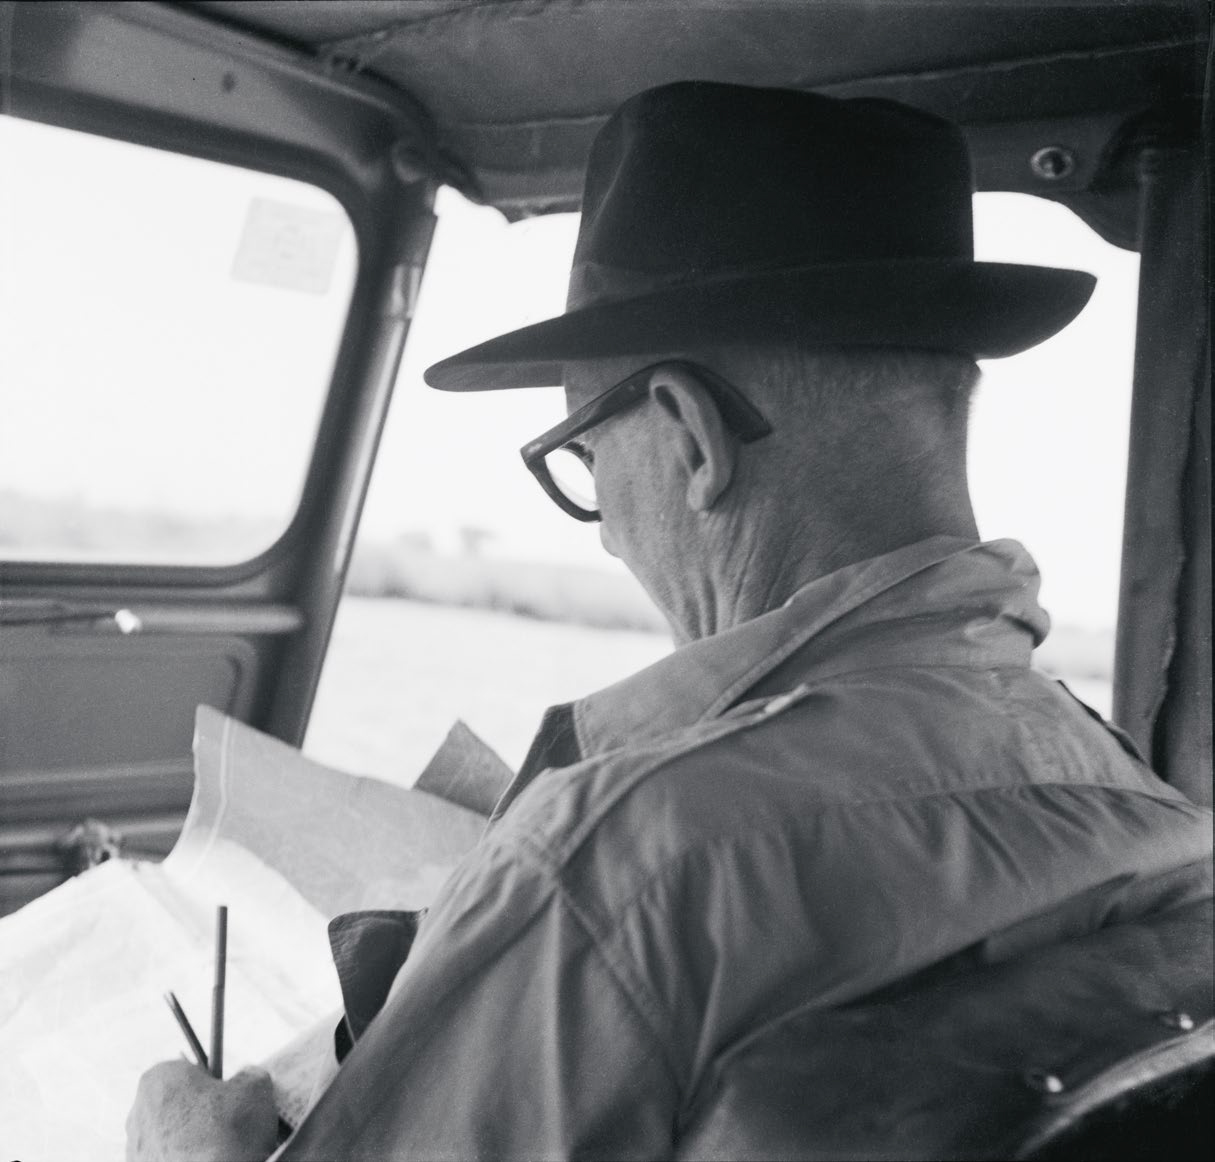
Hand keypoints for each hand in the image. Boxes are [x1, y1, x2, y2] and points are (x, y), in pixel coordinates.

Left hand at [126, 1060, 277, 1161]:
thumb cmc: (229, 1131)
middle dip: (195, 1111)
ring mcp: (133, 1149)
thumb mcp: (255, 1087)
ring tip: (216, 1151)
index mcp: (159, 1078)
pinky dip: (181, 1160)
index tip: (226, 1095)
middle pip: (173, 1102)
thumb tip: (246, 1079)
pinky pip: (164, 1159)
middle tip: (224, 1124)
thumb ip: (247, 1075)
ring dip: (186, 1140)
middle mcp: (137, 1111)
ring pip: (167, 1135)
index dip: (208, 1081)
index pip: (184, 1068)